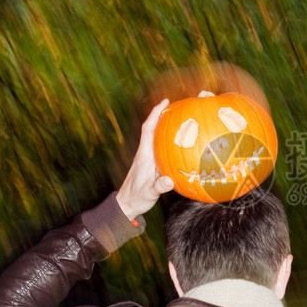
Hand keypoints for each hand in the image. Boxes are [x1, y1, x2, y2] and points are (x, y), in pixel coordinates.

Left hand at [116, 100, 174, 219]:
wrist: (126, 205)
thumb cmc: (136, 198)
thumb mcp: (149, 194)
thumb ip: (159, 187)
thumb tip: (169, 181)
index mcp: (144, 156)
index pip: (148, 129)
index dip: (155, 114)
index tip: (164, 102)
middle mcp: (144, 153)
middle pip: (152, 128)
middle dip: (162, 115)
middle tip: (177, 106)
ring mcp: (147, 158)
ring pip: (156, 137)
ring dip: (165, 126)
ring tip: (181, 119)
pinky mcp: (149, 164)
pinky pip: (159, 147)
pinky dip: (168, 140)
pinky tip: (179, 142)